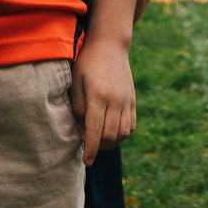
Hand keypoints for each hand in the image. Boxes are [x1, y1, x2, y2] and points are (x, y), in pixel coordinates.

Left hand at [69, 35, 135, 165]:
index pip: (96, 131)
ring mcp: (126, 100)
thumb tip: (82, 130)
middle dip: (99, 147)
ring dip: (111, 143)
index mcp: (99, 95)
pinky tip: (110, 132)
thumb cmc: (87, 62)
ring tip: (99, 140)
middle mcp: (116, 100)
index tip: (86, 162)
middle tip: (87, 145)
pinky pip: (131, 125)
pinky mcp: (132, 100)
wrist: (110, 45)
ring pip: (123, 133)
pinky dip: (122, 134)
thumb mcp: (75, 81)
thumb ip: (77, 106)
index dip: (91, 150)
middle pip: (111, 135)